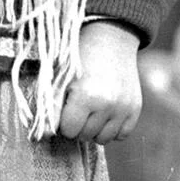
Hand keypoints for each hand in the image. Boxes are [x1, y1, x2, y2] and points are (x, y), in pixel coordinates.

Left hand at [56, 20, 143, 143]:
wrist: (109, 41)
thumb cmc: (78, 61)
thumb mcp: (60, 80)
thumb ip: (51, 108)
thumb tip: (44, 136)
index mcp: (85, 96)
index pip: (69, 131)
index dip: (64, 121)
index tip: (65, 108)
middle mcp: (107, 105)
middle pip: (85, 136)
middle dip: (78, 126)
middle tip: (78, 107)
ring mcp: (123, 108)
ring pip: (103, 139)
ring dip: (94, 130)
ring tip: (91, 111)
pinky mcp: (135, 109)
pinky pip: (122, 135)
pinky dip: (113, 129)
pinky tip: (106, 114)